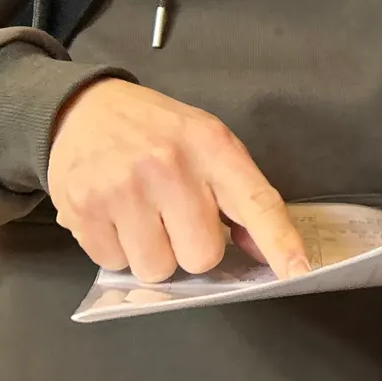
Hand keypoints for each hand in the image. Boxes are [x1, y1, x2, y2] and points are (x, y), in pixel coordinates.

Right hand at [46, 78, 309, 283]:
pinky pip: (115, 265)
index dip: (280, 242)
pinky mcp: (83, 209)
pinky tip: (114, 216)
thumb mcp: (205, 141)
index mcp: (211, 145)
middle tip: (175, 217)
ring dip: (152, 253)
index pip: (256, 202)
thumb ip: (236, 193)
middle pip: (202, 256)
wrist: (84, 109)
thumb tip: (260, 249)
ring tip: (141, 215)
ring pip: (158, 270)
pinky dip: (117, 250)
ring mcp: (123, 188)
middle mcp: (169, 165)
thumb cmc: (155, 130)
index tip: (298, 271)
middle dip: (191, 247)